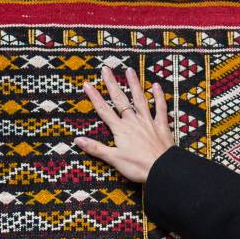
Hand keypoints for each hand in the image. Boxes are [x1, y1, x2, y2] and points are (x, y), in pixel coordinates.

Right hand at [74, 65, 174, 182]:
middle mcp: (133, 121)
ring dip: (134, 84)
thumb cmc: (137, 166)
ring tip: (129, 70)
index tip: (87, 84)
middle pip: (120, 100)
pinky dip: (159, 96)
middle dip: (112, 84)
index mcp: (120, 130)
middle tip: (106, 69)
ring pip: (140, 99)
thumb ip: (95, 148)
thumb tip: (77, 140)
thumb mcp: (113, 159)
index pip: (104, 110)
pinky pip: (161, 108)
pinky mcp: (161, 126)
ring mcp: (148, 121)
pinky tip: (156, 86)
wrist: (161, 169)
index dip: (95, 97)